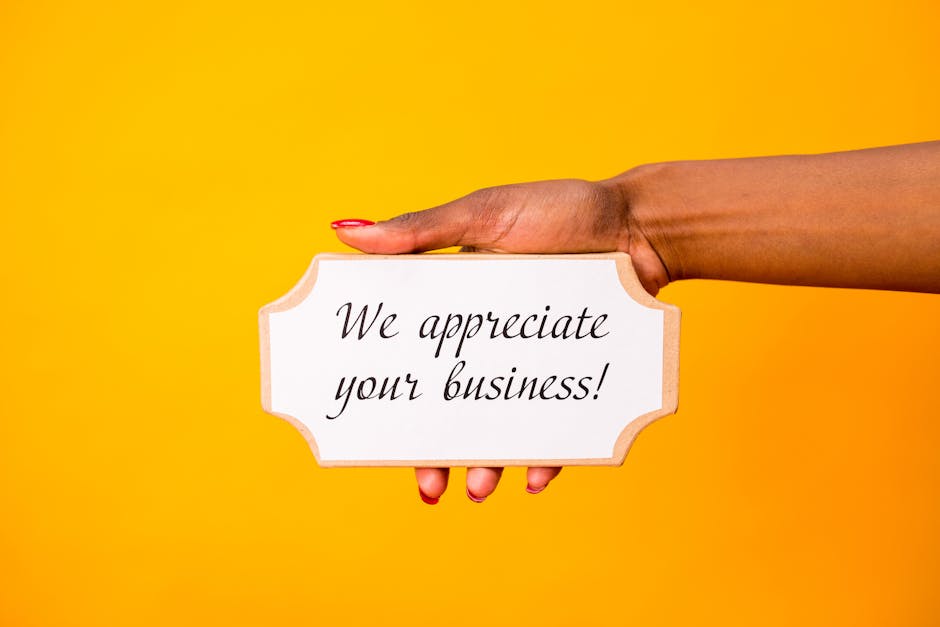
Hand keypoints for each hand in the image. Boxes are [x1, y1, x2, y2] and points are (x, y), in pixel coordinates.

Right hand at [332, 177, 669, 502]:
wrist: (641, 224)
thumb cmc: (561, 209)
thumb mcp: (483, 214)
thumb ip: (420, 230)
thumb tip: (344, 231)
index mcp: (458, 302)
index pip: (419, 356)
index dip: (398, 394)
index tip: (373, 428)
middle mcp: (491, 340)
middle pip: (456, 404)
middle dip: (439, 450)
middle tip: (428, 488)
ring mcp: (533, 362)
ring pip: (504, 423)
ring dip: (489, 461)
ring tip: (480, 488)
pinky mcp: (575, 377)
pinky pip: (560, 427)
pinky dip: (547, 455)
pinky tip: (534, 478)